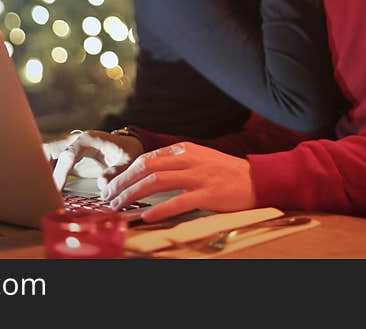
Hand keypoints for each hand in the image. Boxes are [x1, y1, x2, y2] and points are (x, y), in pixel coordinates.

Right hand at [43, 130, 143, 191]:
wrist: (126, 146)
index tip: (57, 190)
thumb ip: (116, 172)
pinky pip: (47, 163)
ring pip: (43, 155)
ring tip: (36, 192)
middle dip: (39, 168)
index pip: (68, 154)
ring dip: (38, 171)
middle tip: (37, 190)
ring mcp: (66, 147)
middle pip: (47, 150)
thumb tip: (102, 185)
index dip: (61, 173)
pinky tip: (42, 190)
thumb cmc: (126, 152)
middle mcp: (72, 140)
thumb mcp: (127, 162)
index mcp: (87, 139)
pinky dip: (42, 175)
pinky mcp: (64, 157)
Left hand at [101, 142, 256, 221]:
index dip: (126, 172)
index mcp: (184, 149)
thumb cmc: (227, 172)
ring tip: (119, 206)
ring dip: (133, 194)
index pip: (147, 158)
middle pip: (146, 167)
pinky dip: (159, 209)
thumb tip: (148, 173)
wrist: (258, 179)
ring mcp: (198, 176)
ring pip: (156, 181)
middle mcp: (189, 159)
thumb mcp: (199, 159)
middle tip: (108, 196)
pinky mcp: (208, 194)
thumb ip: (176, 163)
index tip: (112, 184)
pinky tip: (146, 216)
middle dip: (123, 182)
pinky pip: (178, 201)